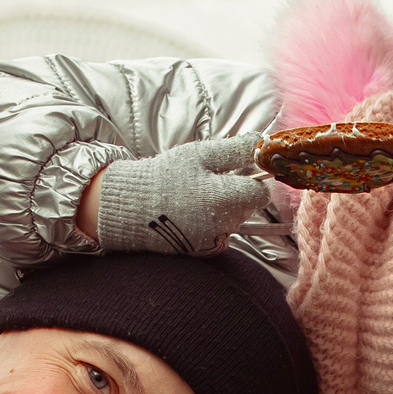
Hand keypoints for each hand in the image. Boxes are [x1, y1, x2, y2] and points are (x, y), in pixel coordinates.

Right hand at [88, 137, 269, 255]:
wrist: (131, 207)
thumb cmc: (165, 176)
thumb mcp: (198, 155)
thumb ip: (234, 150)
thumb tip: (261, 142)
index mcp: (224, 198)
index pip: (260, 193)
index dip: (255, 179)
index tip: (241, 170)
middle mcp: (223, 224)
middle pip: (249, 207)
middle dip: (239, 193)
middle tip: (213, 180)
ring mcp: (213, 240)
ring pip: (235, 220)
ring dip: (226, 207)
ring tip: (198, 195)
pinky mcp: (203, 250)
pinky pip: (220, 233)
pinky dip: (213, 222)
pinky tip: (193, 211)